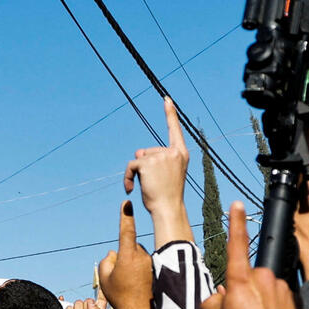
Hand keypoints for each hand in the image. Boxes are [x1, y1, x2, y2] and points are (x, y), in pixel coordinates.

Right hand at [98, 201, 152, 308]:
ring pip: (141, 257)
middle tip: (123, 278)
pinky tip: (143, 285)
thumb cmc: (120, 297)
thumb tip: (114, 253)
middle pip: (132, 247)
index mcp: (127, 255)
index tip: (127, 203)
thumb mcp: (104, 279)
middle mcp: (143, 256)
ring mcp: (153, 263)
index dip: (126, 216)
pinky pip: (149, 264)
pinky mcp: (160, 269)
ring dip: (137, 265)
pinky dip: (145, 272)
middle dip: (126, 257)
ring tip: (135, 284)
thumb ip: (106, 261)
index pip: (126, 230)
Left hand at [124, 97, 191, 245]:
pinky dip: (128, 177)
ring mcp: (161, 156)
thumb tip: (138, 152)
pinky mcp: (148, 162)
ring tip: (146, 187)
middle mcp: (172, 152)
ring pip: (139, 159)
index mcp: (181, 154)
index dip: (170, 114)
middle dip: (144, 166)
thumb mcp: (165, 174)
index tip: (166, 99)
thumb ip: (155, 160)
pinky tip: (131, 188)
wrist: (168, 209)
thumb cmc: (167, 196)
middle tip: (153, 184)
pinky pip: (131, 166)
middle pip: (148, 151)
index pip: (175, 130)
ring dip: (136, 173)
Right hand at [201, 203, 297, 308]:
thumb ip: (212, 300)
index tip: (236, 205)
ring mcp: (279, 285)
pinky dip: (272, 305)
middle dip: (243, 289)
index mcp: (240, 279)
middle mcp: (262, 276)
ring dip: (259, 298)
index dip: (236, 223)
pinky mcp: (291, 294)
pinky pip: (277, 295)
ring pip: (264, 285)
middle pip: (248, 276)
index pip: (237, 244)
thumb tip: (218, 294)